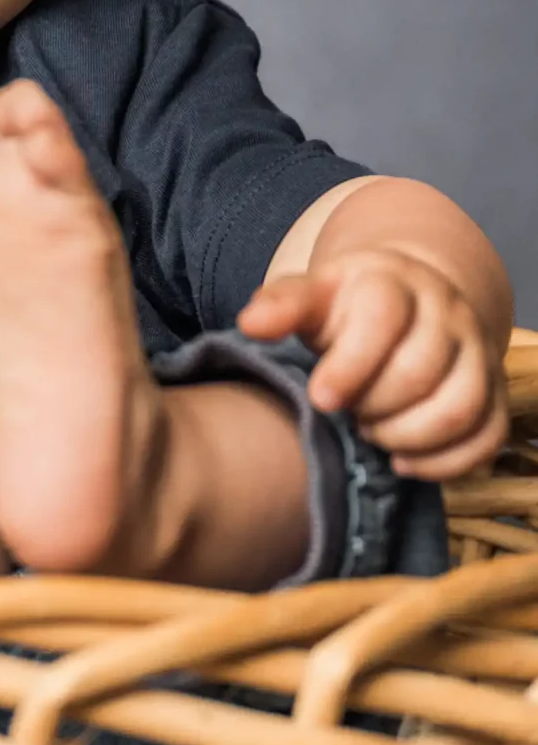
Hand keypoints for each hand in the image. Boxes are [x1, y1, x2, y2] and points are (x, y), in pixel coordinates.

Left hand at [239, 246, 507, 479]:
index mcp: (394, 282)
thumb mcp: (312, 295)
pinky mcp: (492, 389)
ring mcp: (475, 351)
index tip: (321, 397)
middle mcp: (445, 313)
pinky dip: (445, 462)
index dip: (350, 364)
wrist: (411, 300)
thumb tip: (252, 323)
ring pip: (460, 406)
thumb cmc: (349, 307)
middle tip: (346, 413)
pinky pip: (486, 435)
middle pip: (420, 371)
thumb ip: (282, 306)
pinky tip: (402, 461)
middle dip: (374, 406)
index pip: (383, 318)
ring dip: (409, 436)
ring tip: (372, 434)